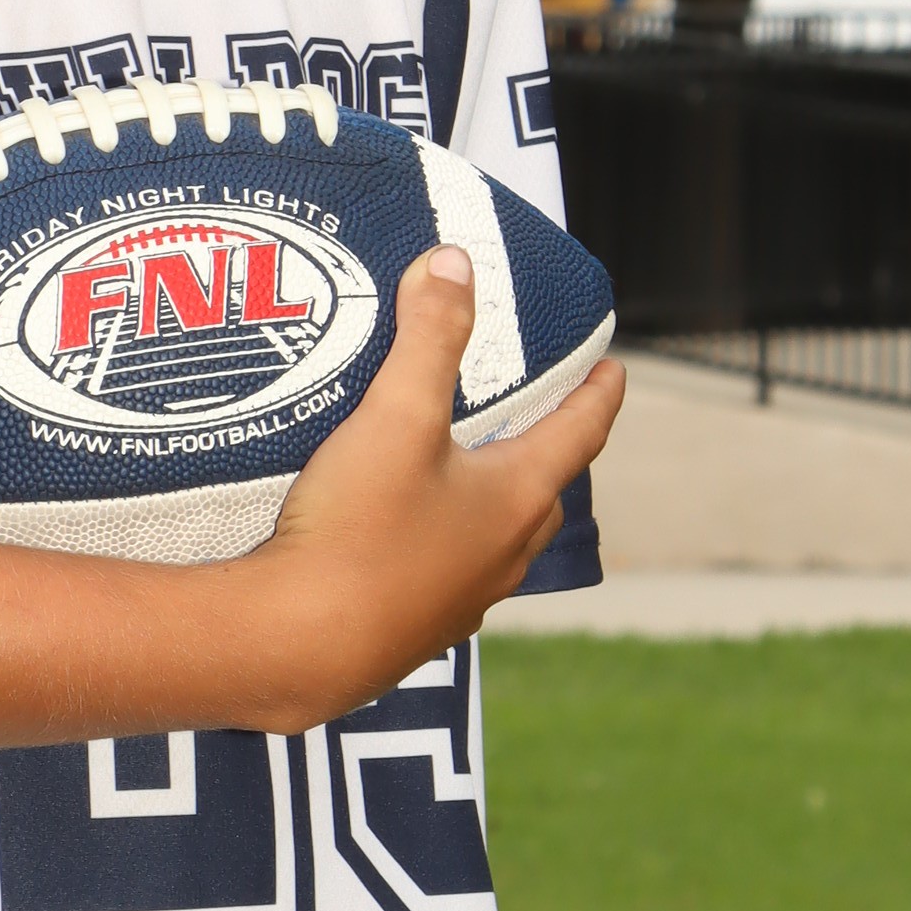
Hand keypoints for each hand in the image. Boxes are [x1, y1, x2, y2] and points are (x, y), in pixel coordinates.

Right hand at [241, 247, 622, 723]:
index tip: (615, 368)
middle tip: (543, 421)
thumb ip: (428, 337)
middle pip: (543, 495)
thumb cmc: (357, 530)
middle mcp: (501, 557)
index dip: (598, 395)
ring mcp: (459, 603)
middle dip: (549, 454)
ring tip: (473, 478)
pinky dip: (444, 549)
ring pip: (498, 545)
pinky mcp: (412, 633)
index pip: (577, 434)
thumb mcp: (394, 416)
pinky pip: (448, 581)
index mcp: (514, 500)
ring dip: (495, 508)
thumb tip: (455, 263)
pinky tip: (407, 543)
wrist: (296, 647)